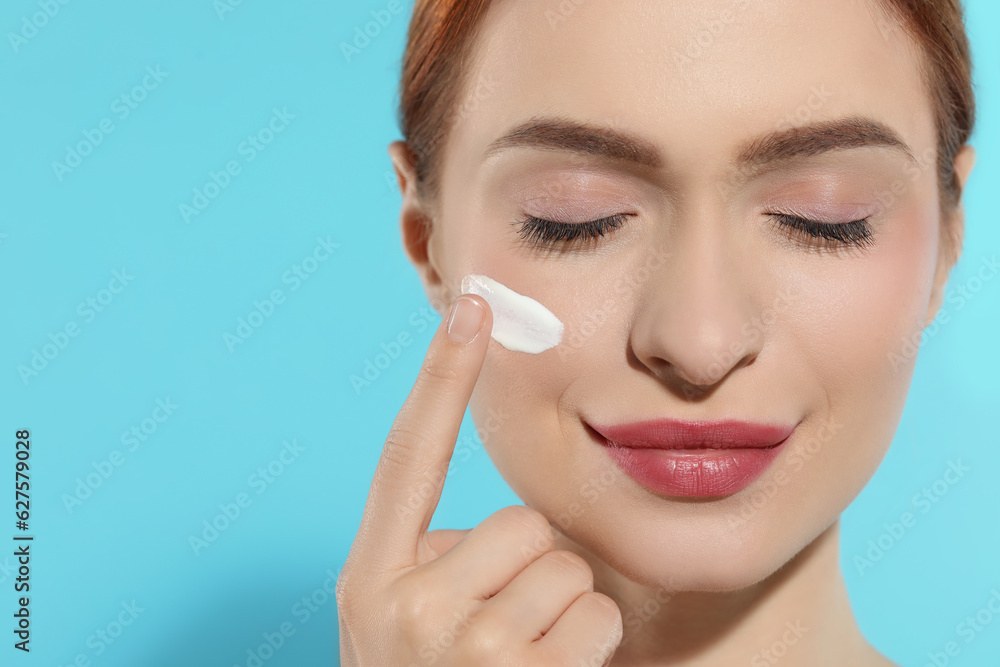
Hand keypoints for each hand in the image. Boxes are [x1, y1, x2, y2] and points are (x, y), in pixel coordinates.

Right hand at [337, 293, 622, 665]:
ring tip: (521, 663)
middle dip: (528, 568)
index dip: (440, 379)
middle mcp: (402, 606)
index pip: (407, 458)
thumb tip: (511, 523)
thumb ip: (439, 560)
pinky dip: (587, 648)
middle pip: (520, 523)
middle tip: (499, 631)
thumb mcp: (406, 625)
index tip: (474, 307)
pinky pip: (592, 616)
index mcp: (371, 579)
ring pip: (562, 566)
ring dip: (559, 611)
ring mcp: (460, 649)